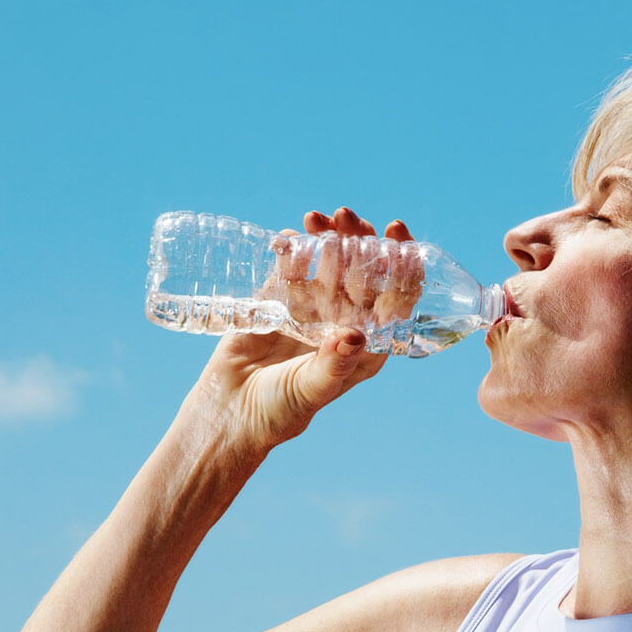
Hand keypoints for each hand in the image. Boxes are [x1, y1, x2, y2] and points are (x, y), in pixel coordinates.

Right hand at [191, 207, 416, 448]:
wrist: (230, 412)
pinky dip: (291, 248)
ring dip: (328, 238)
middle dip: (360, 241)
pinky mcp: (278, 300)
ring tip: (317, 219)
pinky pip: (291, 266)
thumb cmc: (280, 411)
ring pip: (329, 263)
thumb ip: (334, 364)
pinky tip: (289, 236)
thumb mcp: (311, 389)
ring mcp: (312, 308)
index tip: (395, 236)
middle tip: (349, 218)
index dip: (401, 267)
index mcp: (366, 344)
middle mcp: (344, 321)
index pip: (395, 299)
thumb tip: (356, 335)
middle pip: (363, 273)